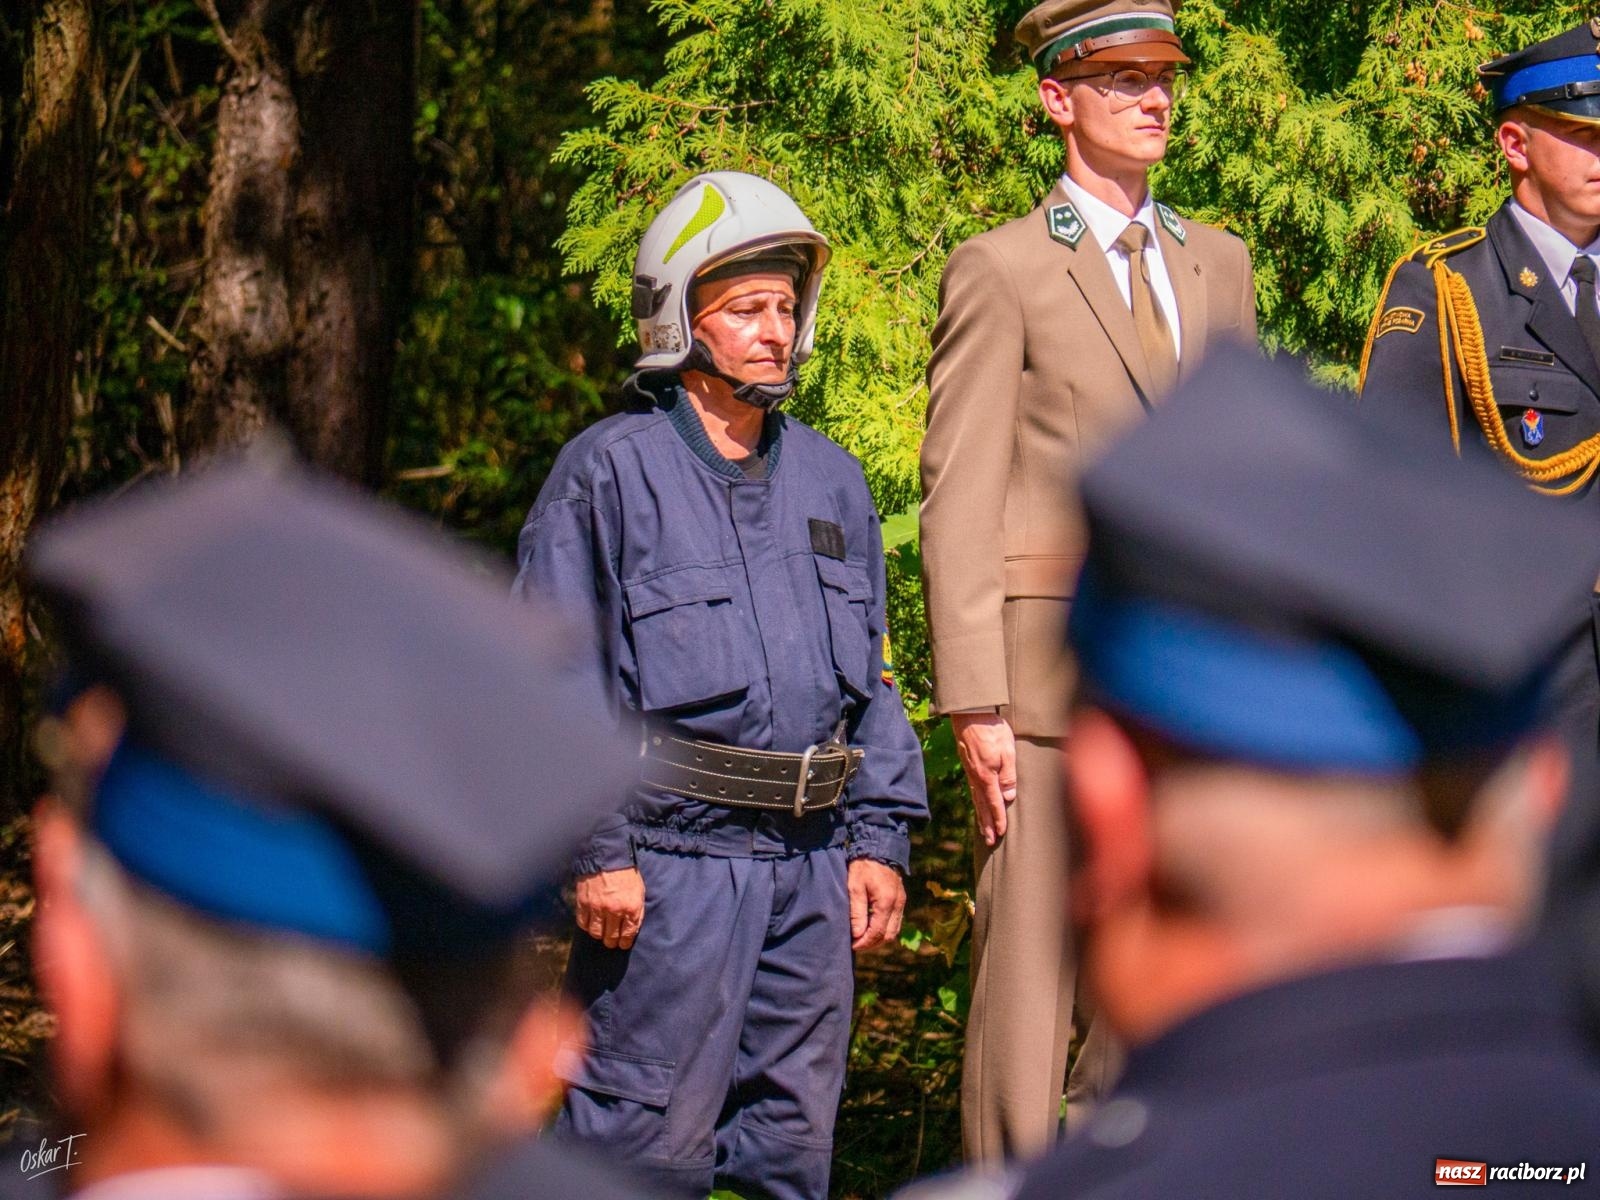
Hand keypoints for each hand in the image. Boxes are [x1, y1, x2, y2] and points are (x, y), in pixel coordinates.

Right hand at [574, 867, 644, 949]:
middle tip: (611, 941)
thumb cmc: (626, 872)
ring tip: (601, 934)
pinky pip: (583, 923)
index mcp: (631, 907)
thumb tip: (633, 927)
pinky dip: (586, 926)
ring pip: (596, 933)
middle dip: (612, 941)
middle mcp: (614, 910)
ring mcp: (598, 907)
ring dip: (599, 935)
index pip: (628, 934)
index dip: (625, 942)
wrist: (608, 855)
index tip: (623, 945)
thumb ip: (637, 910)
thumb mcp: (639, 890)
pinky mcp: (584, 903)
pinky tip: (590, 924)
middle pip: (611, 936)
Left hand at [847, 858, 905, 951]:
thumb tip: (858, 934)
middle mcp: (898, 904)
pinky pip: (895, 921)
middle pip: (888, 936)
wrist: (878, 848)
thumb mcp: (854, 887)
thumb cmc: (863, 867)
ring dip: (879, 937)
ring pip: (894, 930)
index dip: (864, 943)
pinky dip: (884, 928)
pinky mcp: (901, 899)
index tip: (852, 945)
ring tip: (862, 937)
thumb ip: (857, 912)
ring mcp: (901, 902)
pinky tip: (871, 926)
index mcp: (887, 902)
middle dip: (872, 943)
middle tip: (856, 944)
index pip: (878, 932)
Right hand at [951, 712, 1016, 846]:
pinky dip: (976, 803)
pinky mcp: (968, 766)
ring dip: (981, 817)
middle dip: (987, 825)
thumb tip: (1008, 797)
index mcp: (987, 776)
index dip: (999, 819)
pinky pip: (973, 790)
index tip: (1002, 833)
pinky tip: (978, 805)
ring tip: (984, 830)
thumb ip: (1008, 775)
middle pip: (982, 806)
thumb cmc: (992, 731)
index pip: (995, 803)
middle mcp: (976, 778)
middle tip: (990, 841)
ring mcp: (970, 772)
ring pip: (976, 800)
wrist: (971, 714)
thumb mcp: (1007, 751)